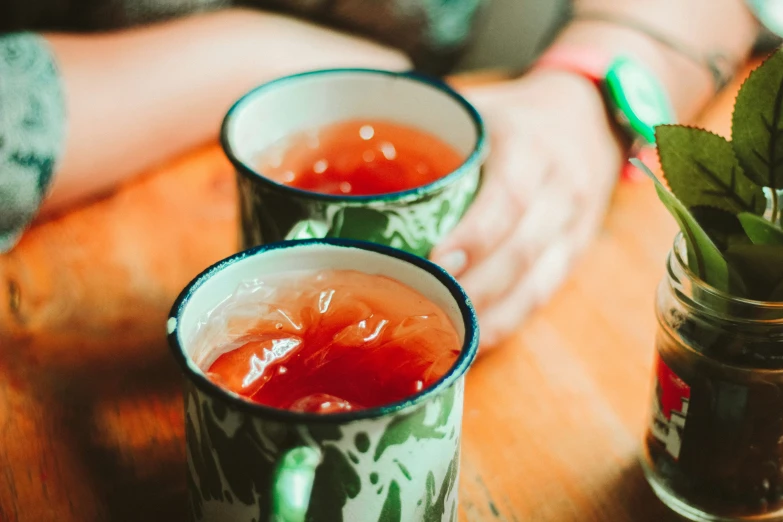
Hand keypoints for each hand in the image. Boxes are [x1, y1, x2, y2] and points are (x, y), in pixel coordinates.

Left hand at [432, 70, 624, 349]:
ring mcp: (573, 227)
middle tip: (426, 306)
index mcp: (531, 148)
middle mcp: (561, 190)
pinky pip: (543, 296)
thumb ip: (432, 134)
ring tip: (448, 336)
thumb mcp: (482, 111)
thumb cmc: (518, 118)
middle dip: (474, 288)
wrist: (591, 120)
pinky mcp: (574, 254)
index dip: (474, 235)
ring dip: (490, 316)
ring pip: (535, 284)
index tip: (435, 261)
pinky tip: (477, 339)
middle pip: (520, 252)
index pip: (508, 197)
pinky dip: (509, 322)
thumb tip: (357, 161)